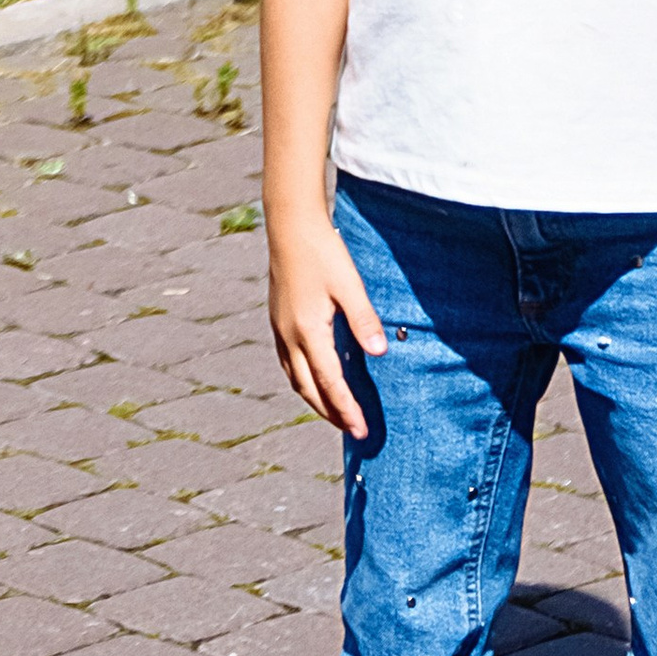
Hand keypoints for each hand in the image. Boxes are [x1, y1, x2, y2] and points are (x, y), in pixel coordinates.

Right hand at [268, 204, 387, 435]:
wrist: (290, 225)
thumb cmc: (322, 252)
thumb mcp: (349, 286)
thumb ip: (364, 320)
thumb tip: (379, 353)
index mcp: (308, 331)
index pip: (330, 382)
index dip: (346, 409)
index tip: (361, 430)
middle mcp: (289, 335)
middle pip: (308, 388)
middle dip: (330, 413)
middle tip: (351, 430)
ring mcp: (279, 328)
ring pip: (295, 378)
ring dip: (314, 399)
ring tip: (334, 412)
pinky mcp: (277, 318)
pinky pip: (288, 362)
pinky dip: (302, 380)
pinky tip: (313, 378)